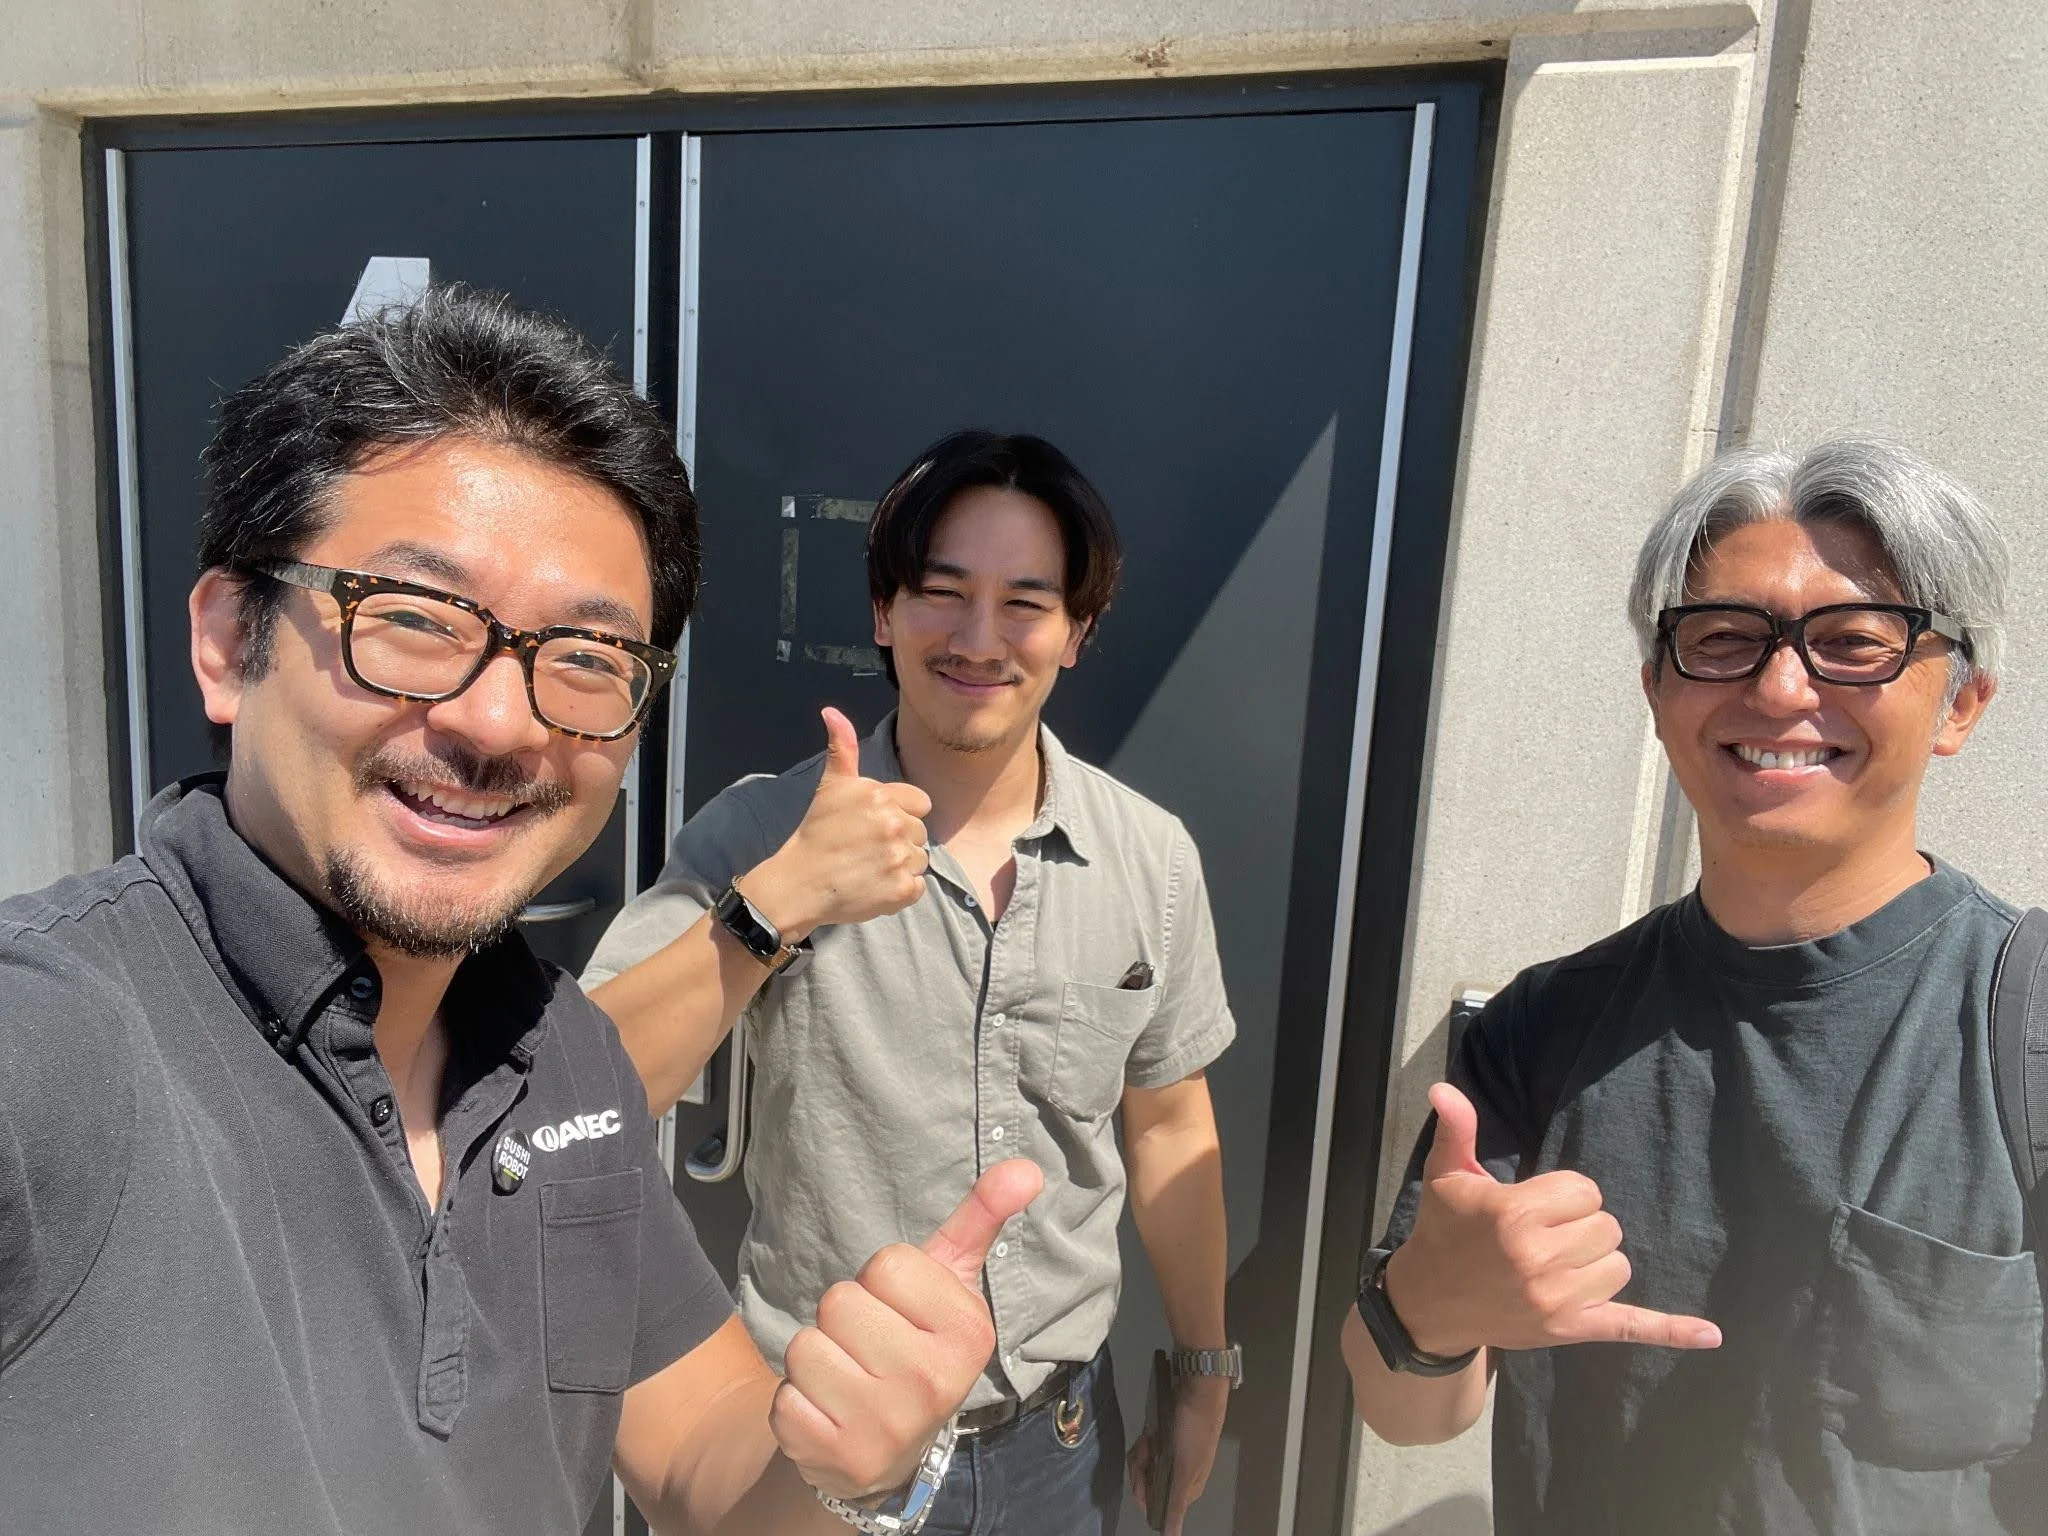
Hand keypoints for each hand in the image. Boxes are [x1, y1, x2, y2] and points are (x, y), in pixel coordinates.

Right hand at [747, 707, 931, 941]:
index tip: (875, 826)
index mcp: (881, 796)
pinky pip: (919, 886)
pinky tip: (876, 886)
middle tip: (867, 849)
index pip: (921, 803)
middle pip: (921, 833)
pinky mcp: (902, 890)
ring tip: (870, 868)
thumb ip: (841, 748)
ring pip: (921, 859)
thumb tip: (831, 711)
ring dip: (901, 865)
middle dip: (900, 840)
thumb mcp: (830, 787)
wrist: (800, 883)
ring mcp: (899, 858)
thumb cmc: (816, 834)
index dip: (901, 814)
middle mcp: (894, 824)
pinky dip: (902, 891)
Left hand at [770, 1158, 1044, 1500]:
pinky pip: (784, 1401)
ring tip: (850, 1378)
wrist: (890, 1449)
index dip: (881, 1280)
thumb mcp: (951, 1281)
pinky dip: (797, 1404)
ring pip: (805, 1348)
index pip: (886, 1264)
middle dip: (845, 1318)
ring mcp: (885, 1427)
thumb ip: (981, 1218)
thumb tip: (1026, 1168)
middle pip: (839, 1303)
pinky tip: (830, 1414)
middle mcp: (933, 1384)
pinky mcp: (836, 1457)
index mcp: (969, 1333)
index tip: (900, 1310)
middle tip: (871, 1346)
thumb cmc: (917, 1342)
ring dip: (816, 1359)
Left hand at [1128, 1373, 1227, 1535]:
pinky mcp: (1166, 1439)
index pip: (1158, 1503)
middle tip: (1147, 1446)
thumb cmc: (1193, 1432)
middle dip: (1142, 1465)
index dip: (1144, 1490)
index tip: (1142, 1472)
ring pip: (1146, 1464)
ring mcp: (1172, 1455)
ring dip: (1143, 1451)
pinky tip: (1149, 1431)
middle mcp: (1180, 1474)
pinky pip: (1148, 1448)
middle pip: (1149, 1482)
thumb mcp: (1184, 1471)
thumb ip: (1176, 1507)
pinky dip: (1146, 1441)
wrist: (1198, 1390)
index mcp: (1188, 1488)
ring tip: (1149, 1436)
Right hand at [1385, 1083, 1721, 1358]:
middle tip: (1540, 1236)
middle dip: (1579, 1226)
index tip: (1533, 1205)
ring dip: (1596, 1261)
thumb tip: (1444, 1086)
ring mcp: (1556, 1299)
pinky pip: (1630, 1326)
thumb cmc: (1443, 1230)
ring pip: (1619, 1265)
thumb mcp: (1445, 1175)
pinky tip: (1711, 1335)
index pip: (1585, 1191)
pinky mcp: (1569, 1329)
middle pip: (1607, 1227)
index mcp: (1514, 1215)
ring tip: (1555, 1264)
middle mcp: (1538, 1259)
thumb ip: (1457, 1129)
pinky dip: (1672, 1331)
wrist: (1427, 1302)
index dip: (1563, 1195)